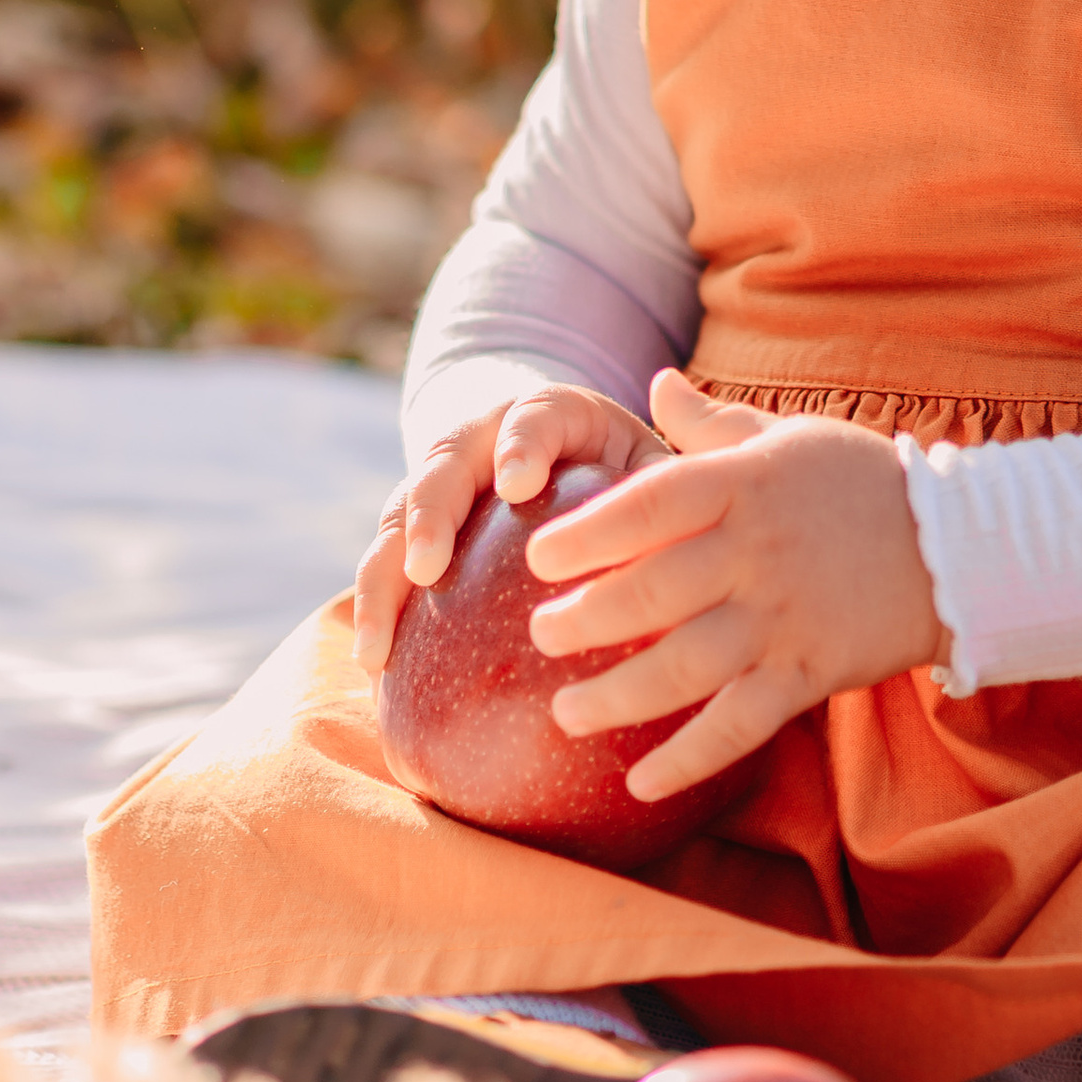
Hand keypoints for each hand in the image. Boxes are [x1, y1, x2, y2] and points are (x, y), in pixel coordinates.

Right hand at [351, 383, 668, 675]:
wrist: (564, 451)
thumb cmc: (631, 471)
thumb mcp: (656, 465)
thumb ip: (674, 482)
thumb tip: (706, 528)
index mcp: (551, 413)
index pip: (532, 415)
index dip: (521, 443)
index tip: (517, 485)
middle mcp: (481, 438)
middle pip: (443, 463)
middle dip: (429, 513)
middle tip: (427, 567)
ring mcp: (442, 484)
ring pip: (397, 518)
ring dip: (382, 578)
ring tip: (377, 647)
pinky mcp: (419, 531)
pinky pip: (389, 565)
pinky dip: (378, 612)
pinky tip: (375, 669)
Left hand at [520, 370, 945, 802]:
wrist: (958, 544)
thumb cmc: (860, 482)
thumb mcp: (786, 437)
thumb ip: (711, 423)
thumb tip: (654, 384)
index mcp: (743, 487)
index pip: (648, 505)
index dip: (586, 533)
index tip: (535, 556)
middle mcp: (756, 554)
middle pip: (653, 592)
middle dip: (585, 620)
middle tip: (537, 637)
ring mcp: (784, 618)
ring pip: (686, 667)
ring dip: (617, 696)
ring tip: (564, 714)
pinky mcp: (811, 673)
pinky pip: (740, 725)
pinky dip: (688, 757)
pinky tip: (639, 783)